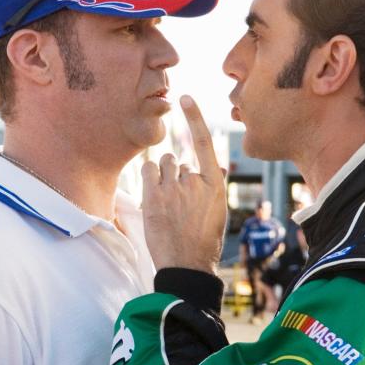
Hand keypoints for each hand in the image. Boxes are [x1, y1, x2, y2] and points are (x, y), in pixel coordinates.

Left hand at [141, 96, 226, 272]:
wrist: (187, 267)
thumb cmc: (203, 243)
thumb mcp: (216, 212)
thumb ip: (208, 187)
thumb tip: (203, 168)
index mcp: (215, 186)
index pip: (204, 143)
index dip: (194, 117)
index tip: (185, 97)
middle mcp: (196, 182)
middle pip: (179, 162)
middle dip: (175, 176)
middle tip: (177, 204)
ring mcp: (174, 189)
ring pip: (163, 166)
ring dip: (162, 179)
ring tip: (167, 205)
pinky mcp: (154, 197)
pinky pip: (148, 171)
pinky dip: (149, 179)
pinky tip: (153, 196)